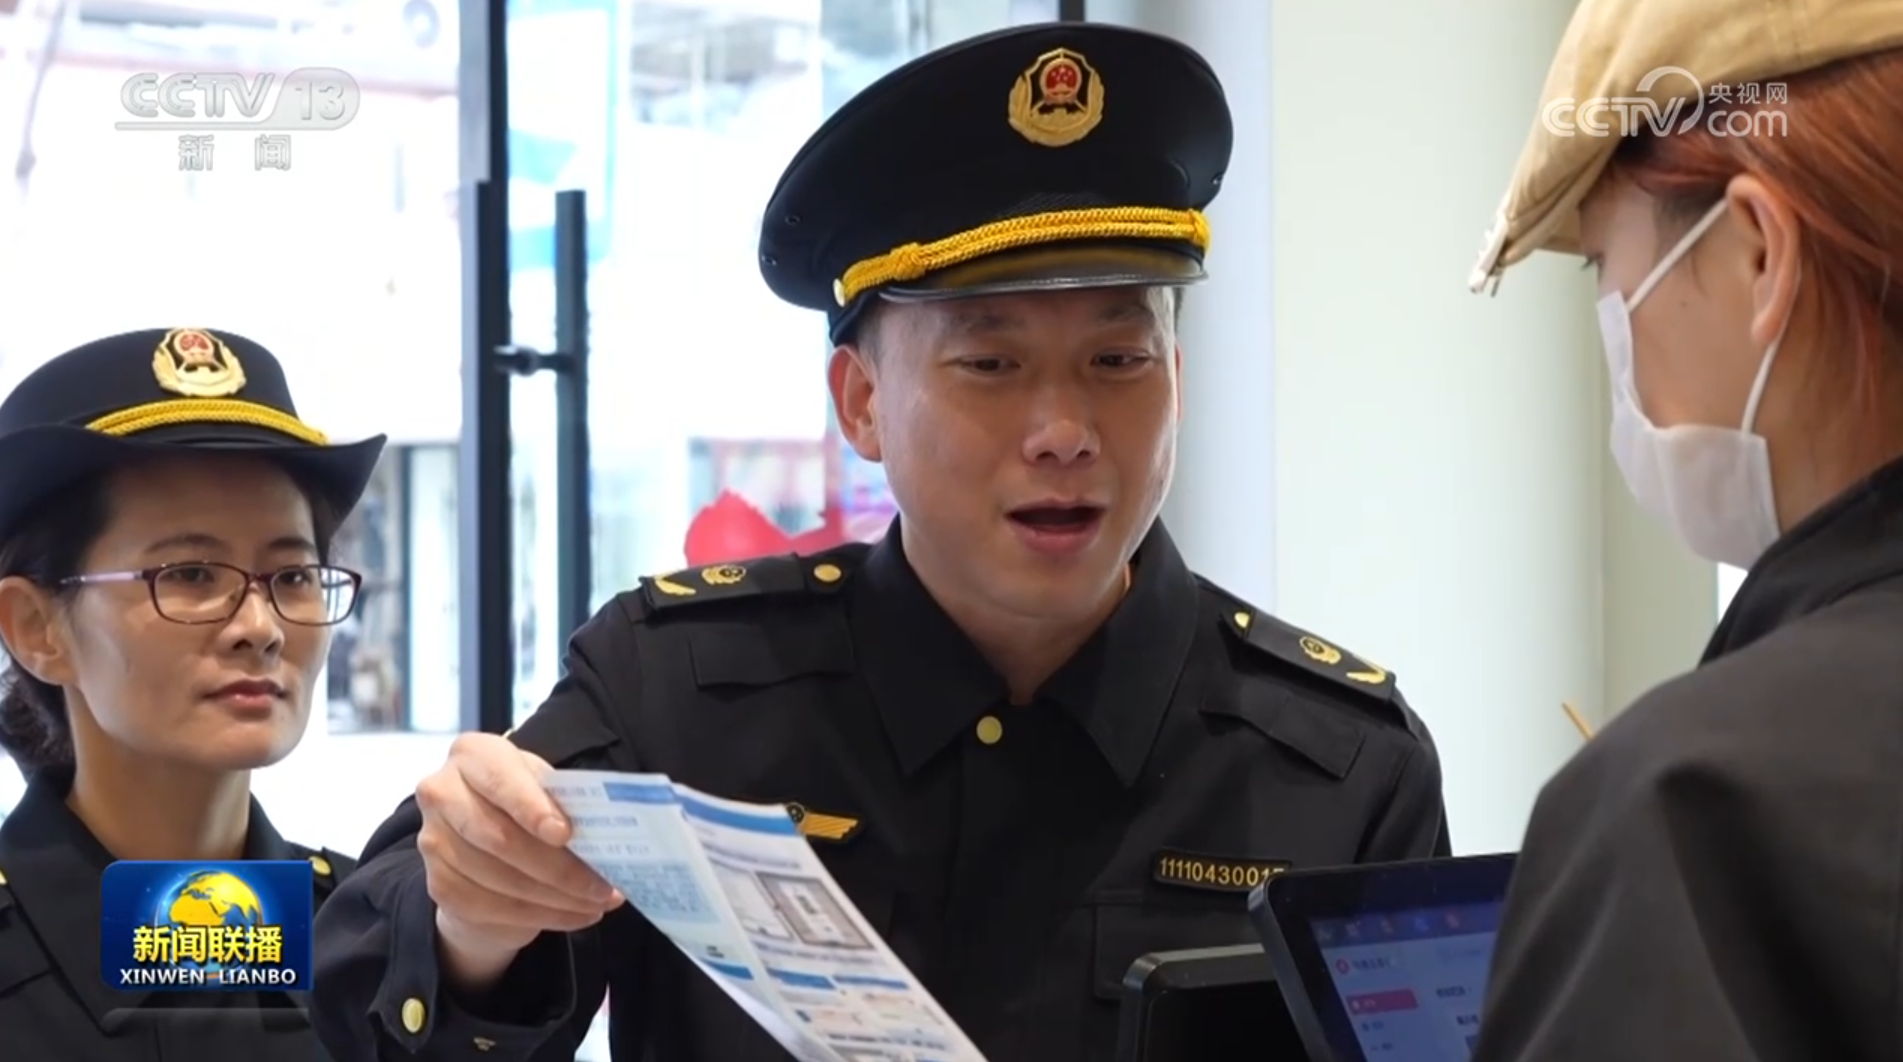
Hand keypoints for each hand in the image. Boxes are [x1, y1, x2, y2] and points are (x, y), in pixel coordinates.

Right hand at [415, 733, 622, 983]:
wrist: (482, 842)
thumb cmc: (524, 802)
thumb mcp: (543, 788)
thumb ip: (563, 800)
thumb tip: (605, 832)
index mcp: (473, 755)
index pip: (500, 778)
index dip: (531, 807)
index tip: (565, 834)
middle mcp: (441, 793)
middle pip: (501, 838)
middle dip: (559, 868)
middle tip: (602, 886)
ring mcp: (433, 841)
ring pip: (500, 880)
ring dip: (557, 899)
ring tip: (598, 903)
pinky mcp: (439, 885)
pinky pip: (493, 909)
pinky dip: (541, 916)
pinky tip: (574, 916)